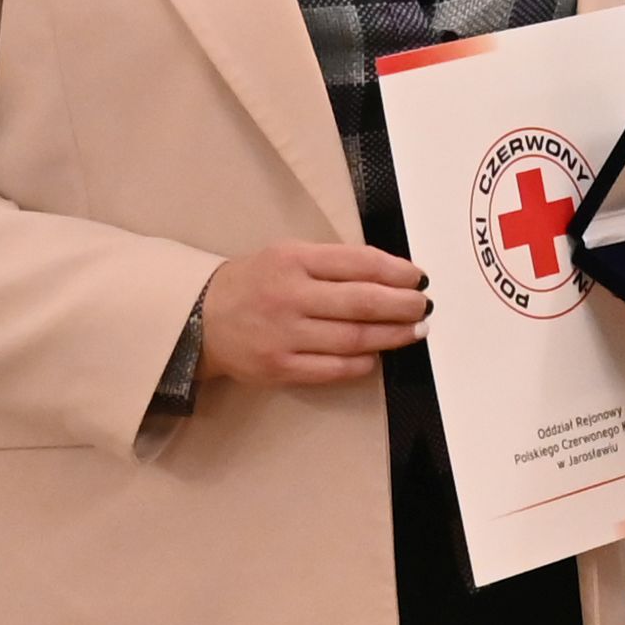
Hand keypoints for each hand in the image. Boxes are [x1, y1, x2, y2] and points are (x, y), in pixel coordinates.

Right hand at [196, 240, 431, 387]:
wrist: (200, 318)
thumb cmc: (256, 283)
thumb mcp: (288, 255)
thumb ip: (334, 263)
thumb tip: (394, 275)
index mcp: (293, 260)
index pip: (359, 263)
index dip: (397, 272)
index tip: (419, 279)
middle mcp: (289, 296)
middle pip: (363, 303)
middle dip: (404, 306)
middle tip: (424, 307)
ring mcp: (283, 335)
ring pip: (354, 338)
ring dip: (392, 336)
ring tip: (415, 331)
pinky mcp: (278, 368)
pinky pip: (333, 369)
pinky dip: (362, 363)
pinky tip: (377, 355)